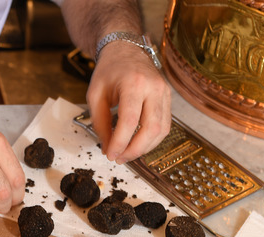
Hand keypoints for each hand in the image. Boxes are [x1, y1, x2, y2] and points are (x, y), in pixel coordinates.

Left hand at [86, 43, 171, 162]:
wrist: (126, 50)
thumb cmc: (109, 71)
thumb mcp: (95, 95)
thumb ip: (100, 122)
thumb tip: (107, 147)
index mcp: (133, 83)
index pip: (130, 121)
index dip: (120, 143)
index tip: (110, 154)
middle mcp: (154, 87)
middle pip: (151, 129)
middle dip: (135, 150)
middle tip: (119, 158)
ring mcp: (165, 92)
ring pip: (162, 130)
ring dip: (144, 148)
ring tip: (127, 153)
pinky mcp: (168, 99)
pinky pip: (165, 125)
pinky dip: (152, 140)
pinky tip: (138, 144)